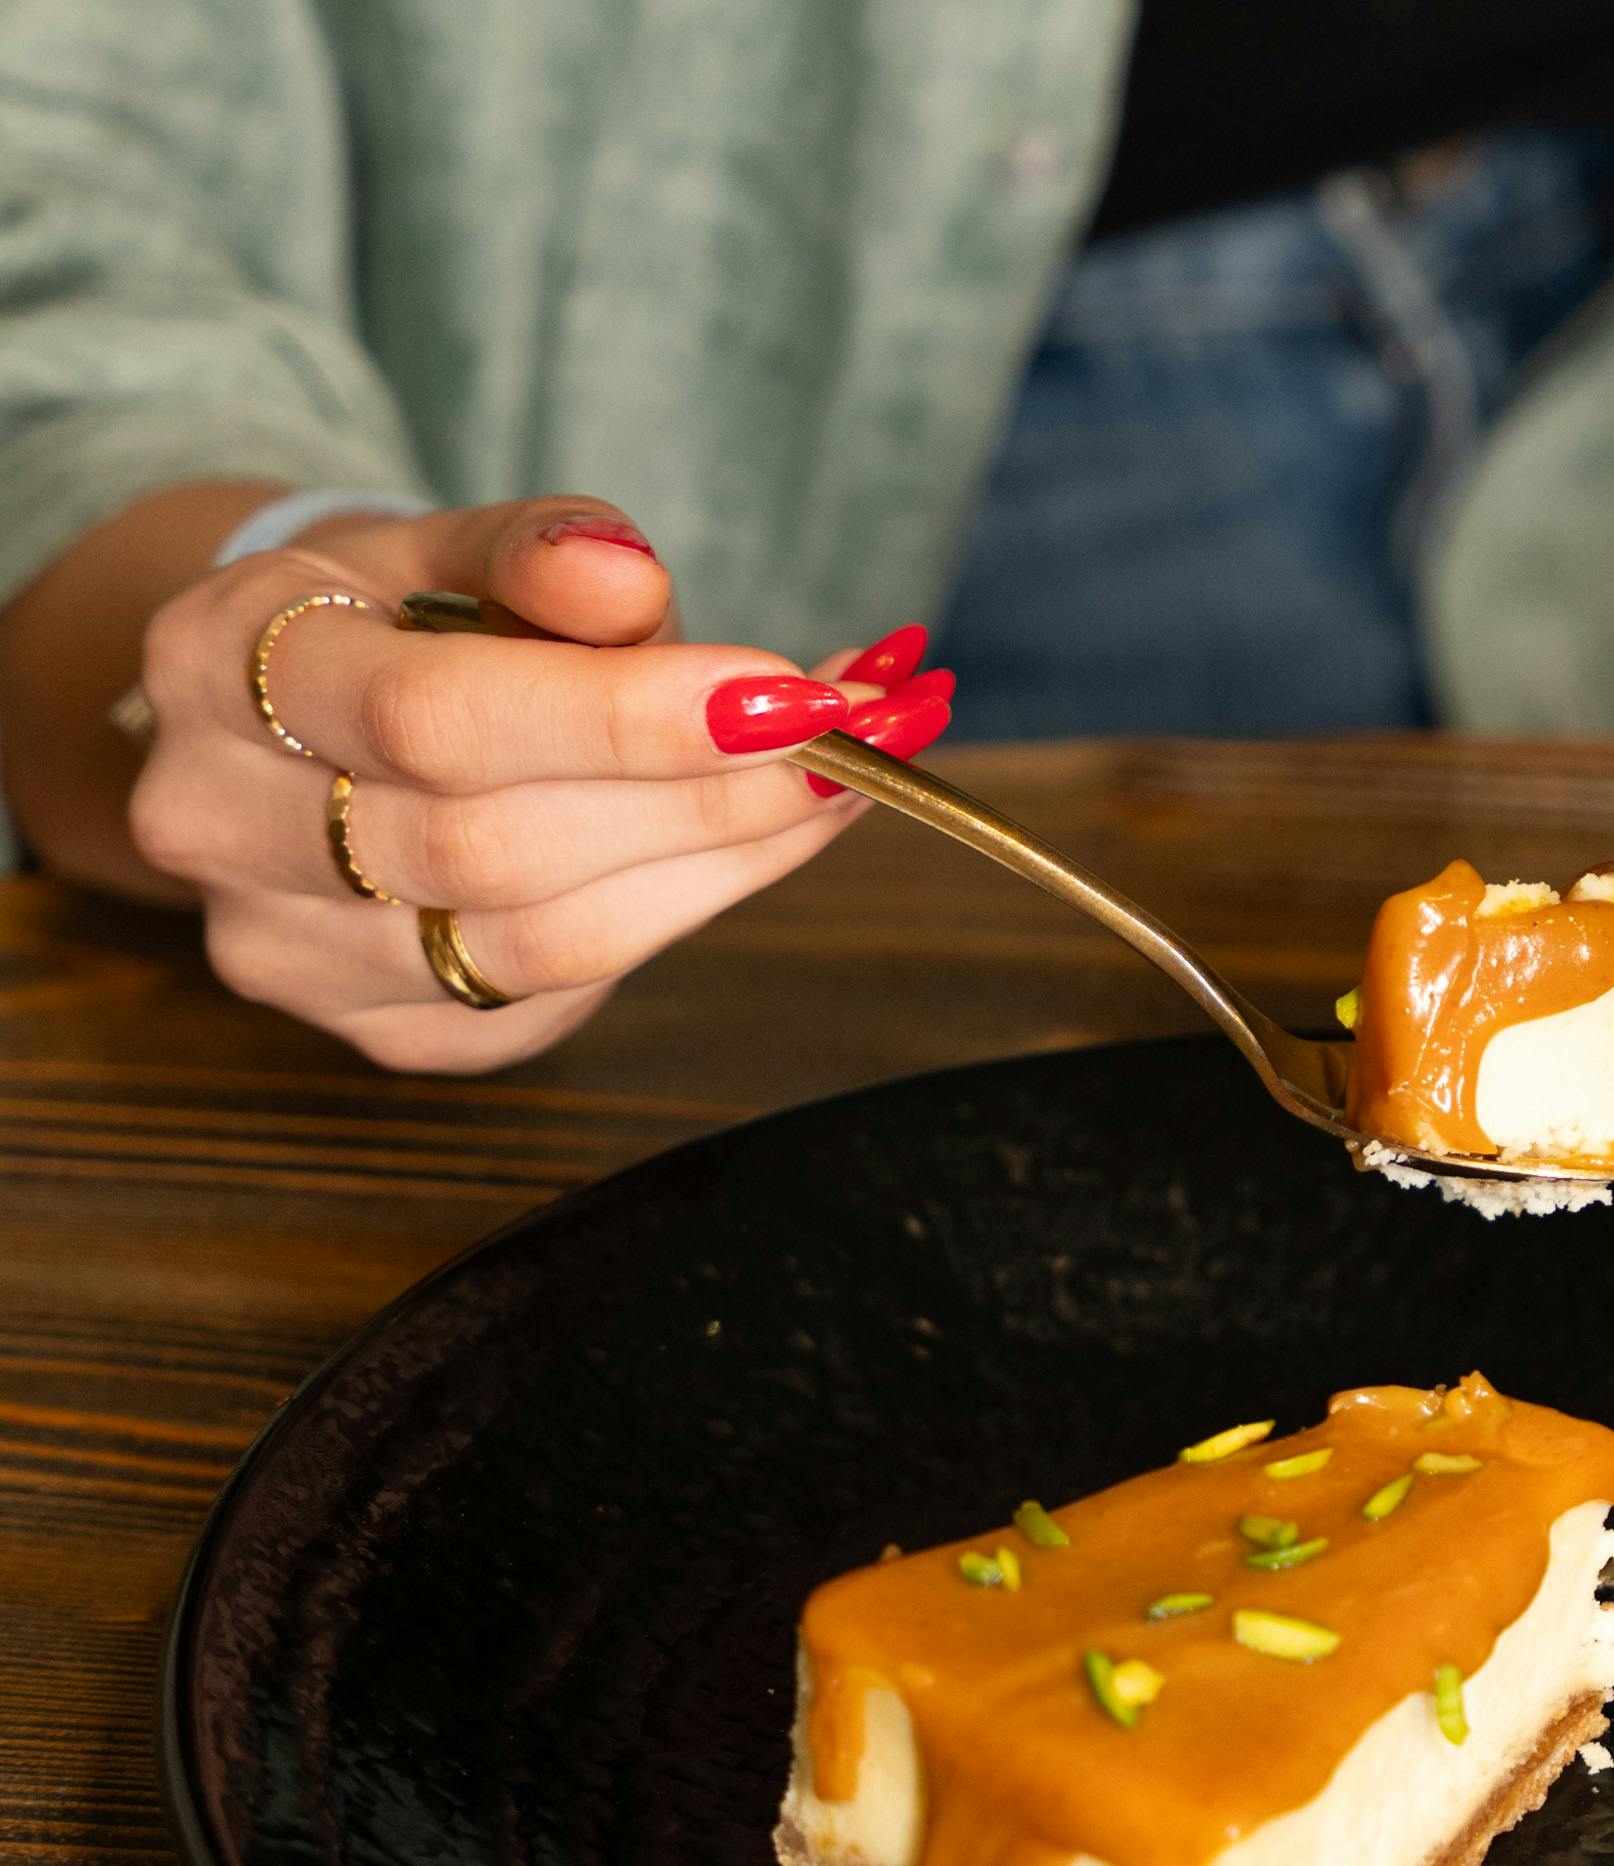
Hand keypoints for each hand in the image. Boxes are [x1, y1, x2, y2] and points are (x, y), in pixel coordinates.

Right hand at [127, 496, 951, 1071]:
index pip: (437, 716)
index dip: (629, 719)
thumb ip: (537, 554)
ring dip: (722, 867)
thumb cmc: (391, 623)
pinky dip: (675, 919)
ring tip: (835, 789)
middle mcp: (221, 825)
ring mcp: (290, 952)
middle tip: (857, 744)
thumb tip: (628, 579)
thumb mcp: (446, 546)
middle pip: (501, 847)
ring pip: (544, 944)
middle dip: (711, 799)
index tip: (792, 696)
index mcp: (218, 666)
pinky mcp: (381, 1033)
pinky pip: (556, 997)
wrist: (293, 728)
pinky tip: (749, 852)